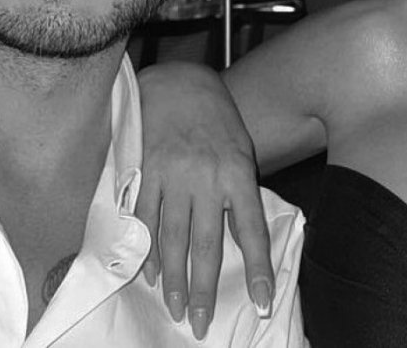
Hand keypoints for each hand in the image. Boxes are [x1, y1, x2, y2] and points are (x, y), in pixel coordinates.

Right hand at [136, 61, 273, 339]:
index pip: (252, 231)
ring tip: (175, 307)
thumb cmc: (217, 121)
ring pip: (172, 236)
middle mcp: (207, 177)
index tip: (261, 304)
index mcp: (238, 173)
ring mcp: (174, 174)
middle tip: (201, 323)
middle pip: (206, 244)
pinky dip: (146, 245)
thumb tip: (240, 245)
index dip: (258, 270)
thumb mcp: (241, 152)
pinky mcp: (147, 168)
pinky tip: (148, 270)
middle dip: (204, 288)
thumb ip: (239, 196)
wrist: (181, 82)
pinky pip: (145, 215)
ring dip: (173, 277)